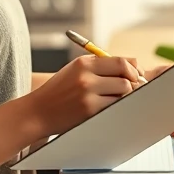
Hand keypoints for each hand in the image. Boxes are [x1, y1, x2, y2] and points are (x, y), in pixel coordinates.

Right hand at [27, 54, 143, 136]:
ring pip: (123, 91)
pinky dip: (117, 106)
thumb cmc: (59, 92)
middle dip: (134, 83)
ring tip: (119, 98)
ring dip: (126, 96)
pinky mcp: (89, 110)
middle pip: (126, 75)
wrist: (37, 112)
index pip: (120, 61)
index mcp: (84, 62)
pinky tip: (111, 108)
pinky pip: (115, 106)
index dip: (133, 68)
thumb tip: (132, 68)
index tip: (136, 75)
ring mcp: (88, 93)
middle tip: (134, 89)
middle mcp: (86, 75)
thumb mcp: (75, 71)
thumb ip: (100, 67)